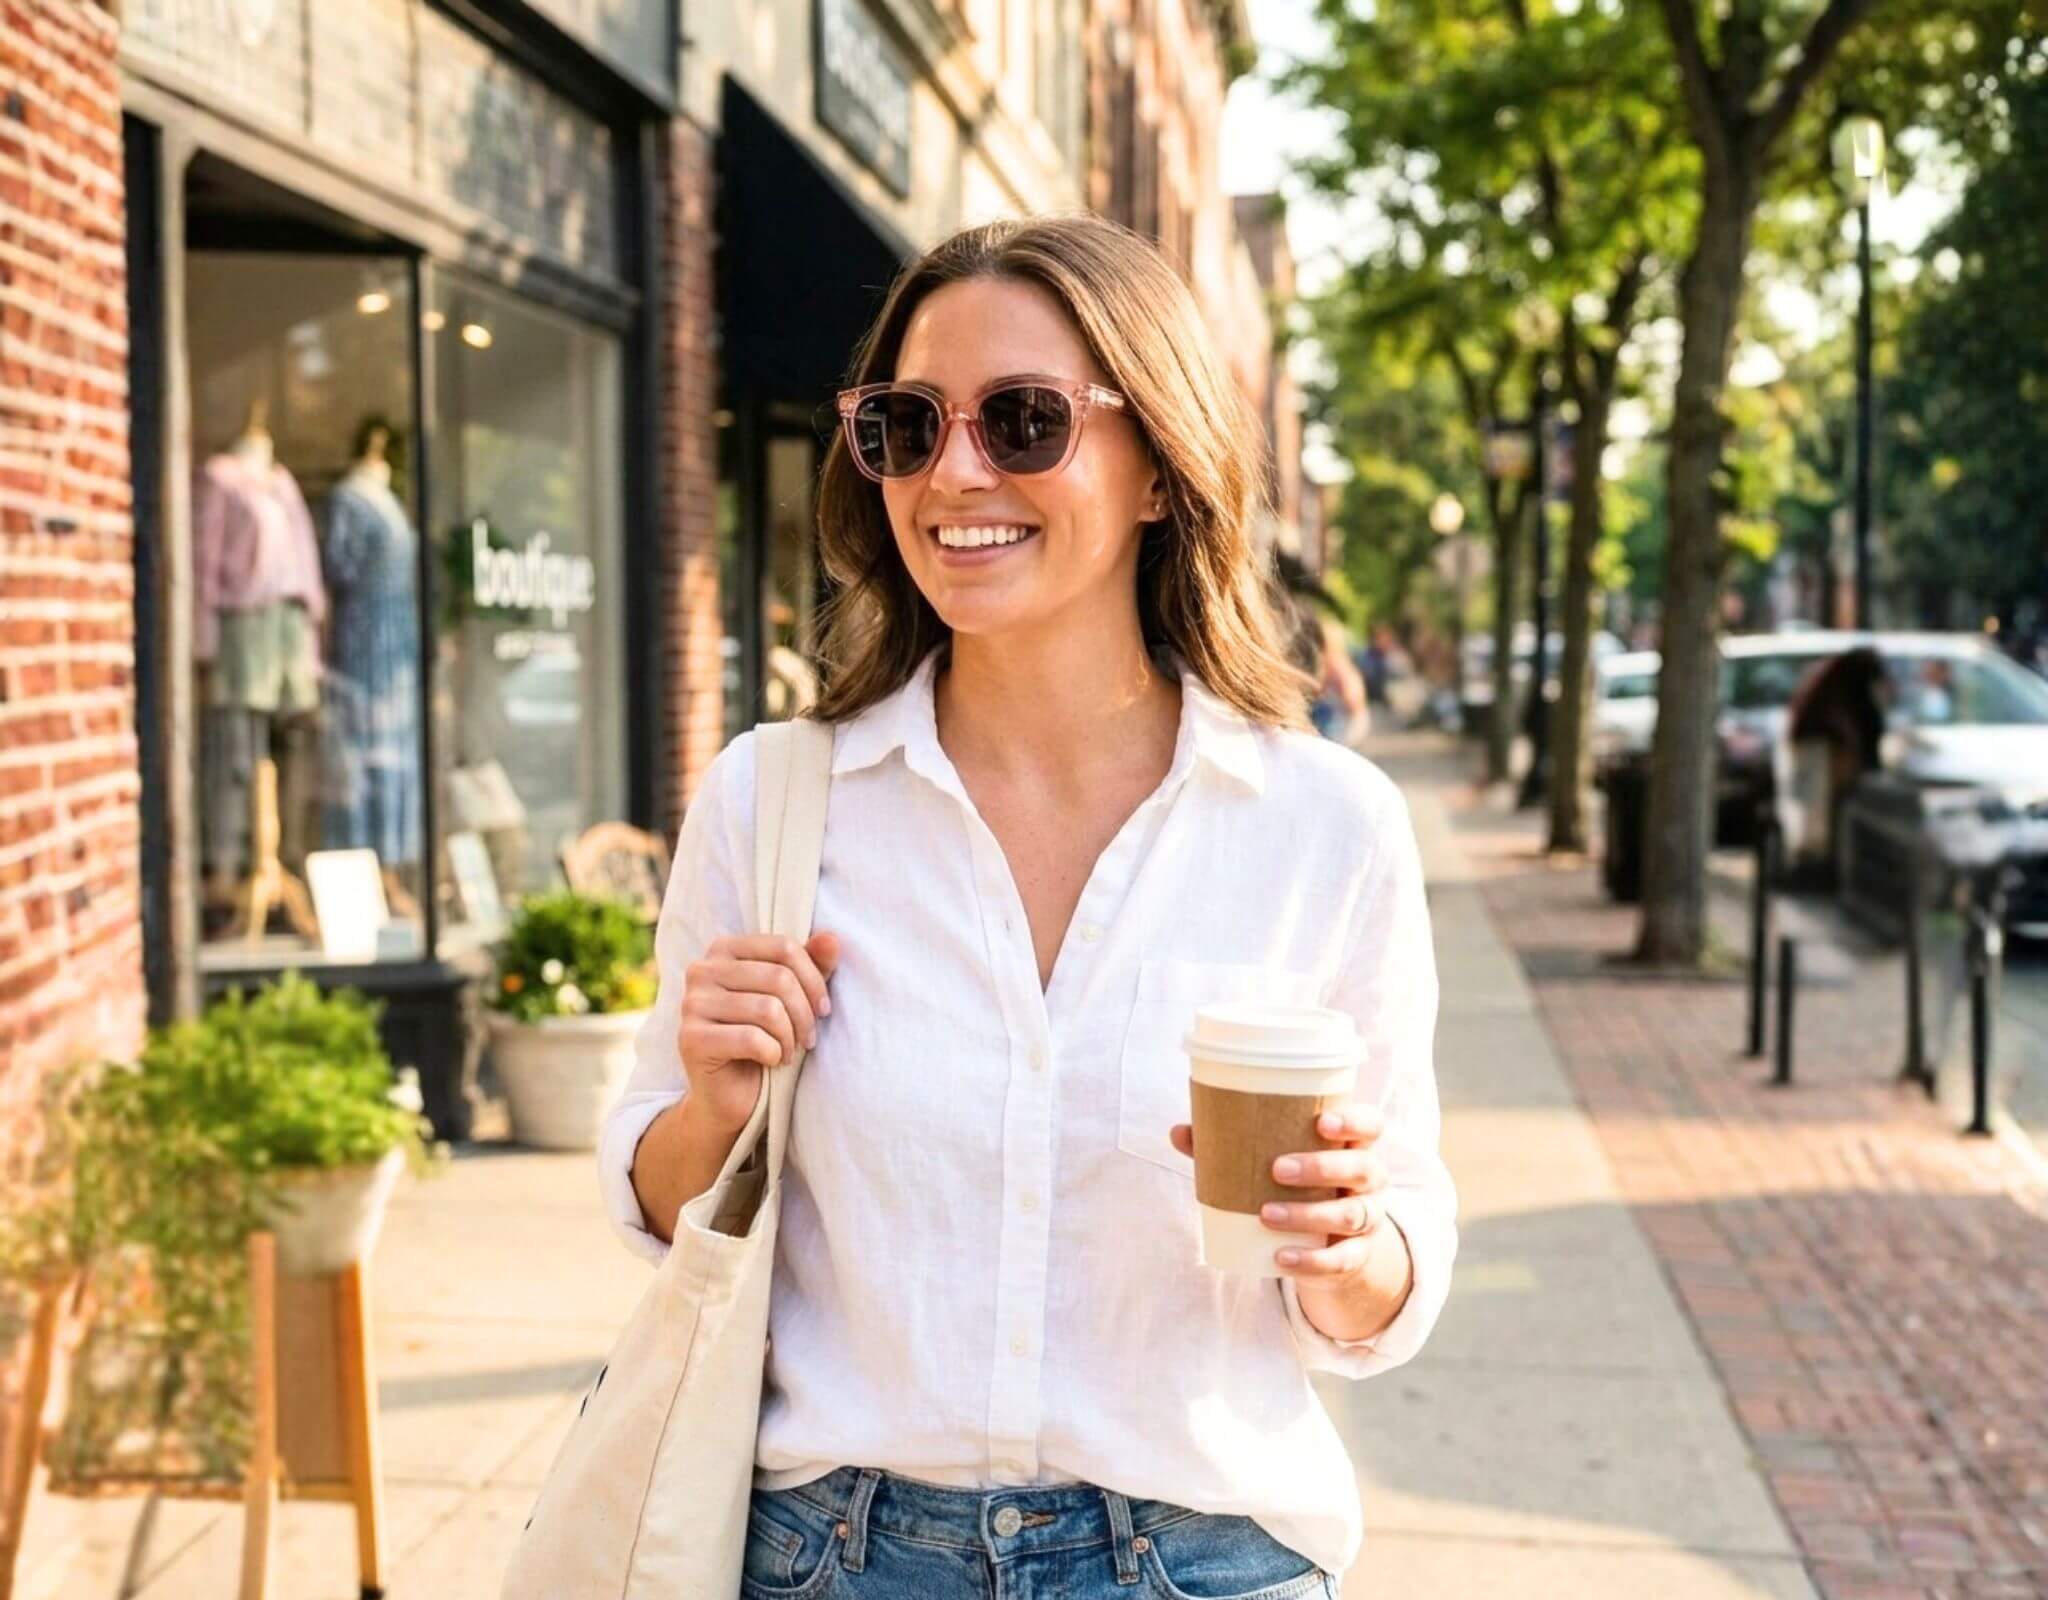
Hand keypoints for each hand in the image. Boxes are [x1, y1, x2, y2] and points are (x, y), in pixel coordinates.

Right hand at [680, 932, 839, 1133]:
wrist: (730, 1095)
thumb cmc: (765, 1039)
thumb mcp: (792, 998)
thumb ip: (811, 964)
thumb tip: (832, 938)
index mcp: (724, 950)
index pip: (784, 947)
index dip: (814, 979)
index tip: (823, 1009)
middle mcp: (701, 970)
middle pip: (778, 978)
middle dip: (805, 1014)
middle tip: (808, 1039)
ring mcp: (692, 1004)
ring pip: (768, 1009)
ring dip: (790, 1037)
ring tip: (789, 1051)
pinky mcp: (691, 1039)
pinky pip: (752, 1039)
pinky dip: (774, 1053)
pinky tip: (771, 1061)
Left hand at [1168, 1101, 1389, 1278]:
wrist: (1330, 1243)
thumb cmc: (1298, 1186)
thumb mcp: (1274, 1164)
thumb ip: (1230, 1146)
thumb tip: (1180, 1131)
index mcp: (1352, 1146)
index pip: (1370, 1125)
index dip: (1354, 1122)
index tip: (1322, 1122)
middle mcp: (1369, 1180)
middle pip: (1362, 1168)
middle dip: (1322, 1167)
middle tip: (1277, 1169)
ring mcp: (1368, 1219)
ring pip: (1352, 1215)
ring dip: (1308, 1214)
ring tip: (1266, 1214)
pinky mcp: (1356, 1256)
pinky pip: (1341, 1260)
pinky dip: (1311, 1260)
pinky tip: (1282, 1256)